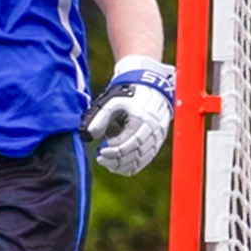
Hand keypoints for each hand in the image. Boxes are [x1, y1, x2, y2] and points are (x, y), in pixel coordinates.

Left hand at [82, 55, 176, 175]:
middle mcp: (153, 130)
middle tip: (101, 158)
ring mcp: (158, 136)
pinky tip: (121, 166)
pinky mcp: (159, 139)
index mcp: (143, 120)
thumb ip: (100, 117)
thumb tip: (90, 135)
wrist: (153, 84)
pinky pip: (148, 158)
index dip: (113, 150)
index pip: (128, 143)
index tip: (100, 150)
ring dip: (124, 165)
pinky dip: (134, 164)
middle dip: (116, 160)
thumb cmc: (131, 92)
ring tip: (109, 163)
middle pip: (135, 154)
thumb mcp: (113, 101)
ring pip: (142, 159)